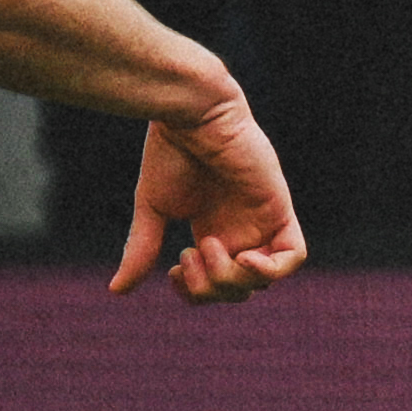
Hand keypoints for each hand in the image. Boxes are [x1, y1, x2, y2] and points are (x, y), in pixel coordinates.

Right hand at [113, 89, 303, 300]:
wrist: (191, 117)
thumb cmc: (171, 153)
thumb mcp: (153, 210)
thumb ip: (142, 249)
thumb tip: (117, 291)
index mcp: (215, 232)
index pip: (218, 285)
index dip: (198, 293)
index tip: (173, 272)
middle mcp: (242, 232)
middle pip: (240, 289)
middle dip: (210, 289)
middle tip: (185, 255)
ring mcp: (263, 222)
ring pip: (263, 280)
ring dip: (230, 277)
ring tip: (206, 246)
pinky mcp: (279, 209)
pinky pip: (294, 256)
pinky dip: (272, 269)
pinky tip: (244, 257)